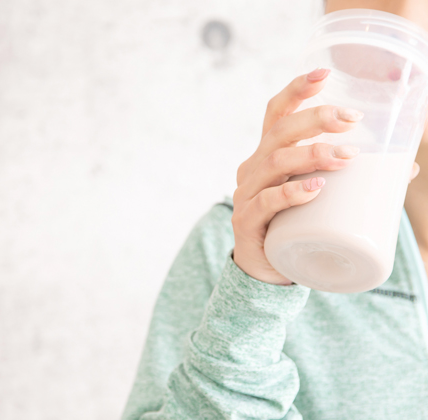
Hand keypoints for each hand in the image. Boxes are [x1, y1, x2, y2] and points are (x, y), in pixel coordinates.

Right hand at [232, 68, 364, 284]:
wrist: (263, 269)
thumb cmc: (291, 225)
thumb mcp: (313, 195)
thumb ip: (346, 179)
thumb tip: (404, 169)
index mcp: (266, 156)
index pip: (275, 115)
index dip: (296, 91)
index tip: (325, 74)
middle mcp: (252, 169)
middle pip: (278, 133)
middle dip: (315, 119)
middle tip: (352, 120)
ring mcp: (245, 195)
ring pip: (275, 163)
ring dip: (312, 155)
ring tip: (347, 156)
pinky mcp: (246, 222)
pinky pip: (266, 202)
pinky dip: (291, 194)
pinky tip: (315, 189)